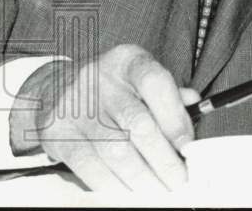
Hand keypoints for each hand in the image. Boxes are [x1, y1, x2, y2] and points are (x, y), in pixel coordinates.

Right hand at [9, 45, 199, 190]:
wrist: (56, 88)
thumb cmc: (114, 87)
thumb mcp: (141, 79)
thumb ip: (170, 95)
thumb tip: (196, 112)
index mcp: (128, 61)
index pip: (156, 82)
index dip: (175, 117)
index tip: (188, 146)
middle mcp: (101, 79)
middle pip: (138, 123)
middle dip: (163, 159)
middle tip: (178, 179)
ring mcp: (77, 107)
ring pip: (115, 151)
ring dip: (142, 178)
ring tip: (159, 189)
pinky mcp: (58, 134)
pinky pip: (90, 167)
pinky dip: (114, 184)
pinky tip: (130, 190)